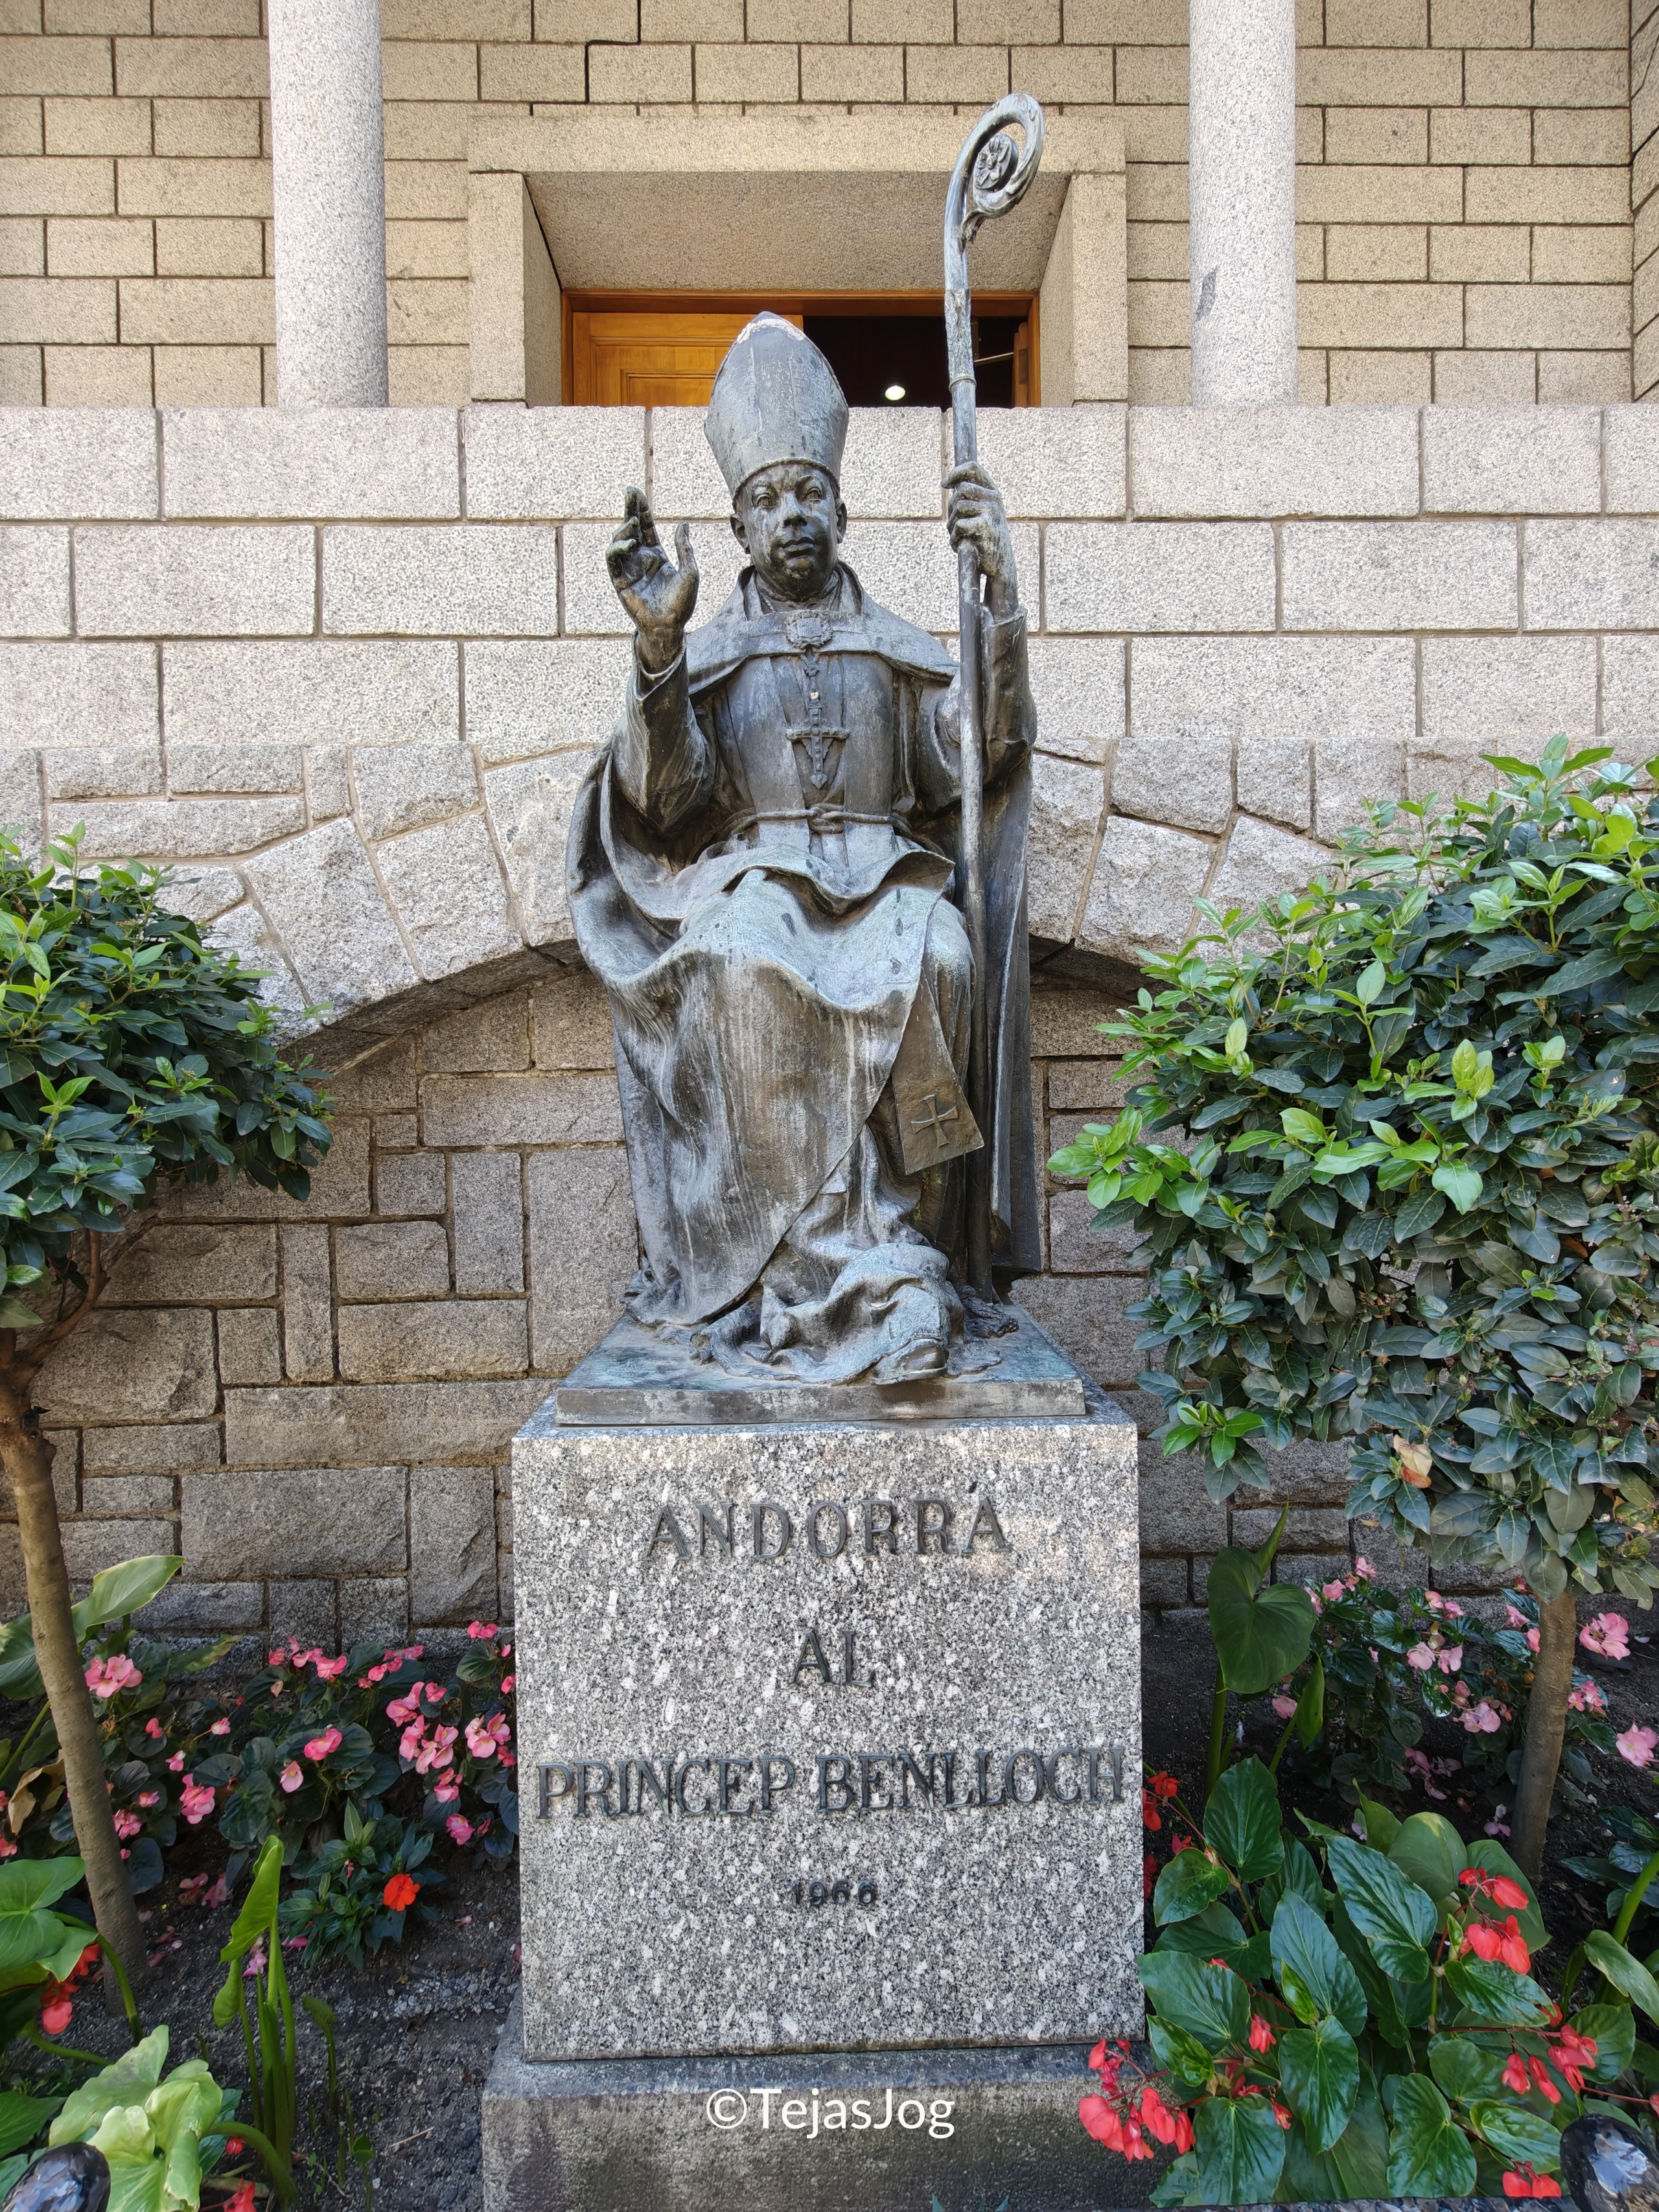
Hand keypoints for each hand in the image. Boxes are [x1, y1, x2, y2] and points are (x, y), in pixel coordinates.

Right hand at [607, 486, 698, 671]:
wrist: (670, 627)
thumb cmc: (682, 603)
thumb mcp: (690, 571)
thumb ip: (684, 548)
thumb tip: (682, 524)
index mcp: (657, 556)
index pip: (645, 527)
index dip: (640, 509)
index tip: (634, 491)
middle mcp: (641, 560)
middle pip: (630, 528)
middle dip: (629, 509)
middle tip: (629, 491)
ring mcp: (630, 570)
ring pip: (619, 542)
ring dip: (624, 529)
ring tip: (632, 525)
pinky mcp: (620, 581)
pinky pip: (613, 560)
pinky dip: (617, 548)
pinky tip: (630, 543)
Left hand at [946, 463, 1016, 616]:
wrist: (999, 566)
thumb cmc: (985, 540)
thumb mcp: (980, 515)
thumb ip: (968, 498)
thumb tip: (946, 483)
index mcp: (992, 492)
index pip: (973, 468)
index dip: (955, 473)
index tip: (944, 484)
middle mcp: (994, 498)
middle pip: (960, 490)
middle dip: (952, 509)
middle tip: (955, 526)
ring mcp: (991, 511)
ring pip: (958, 507)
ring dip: (952, 525)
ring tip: (959, 537)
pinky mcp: (985, 526)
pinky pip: (959, 525)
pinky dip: (954, 538)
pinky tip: (961, 545)